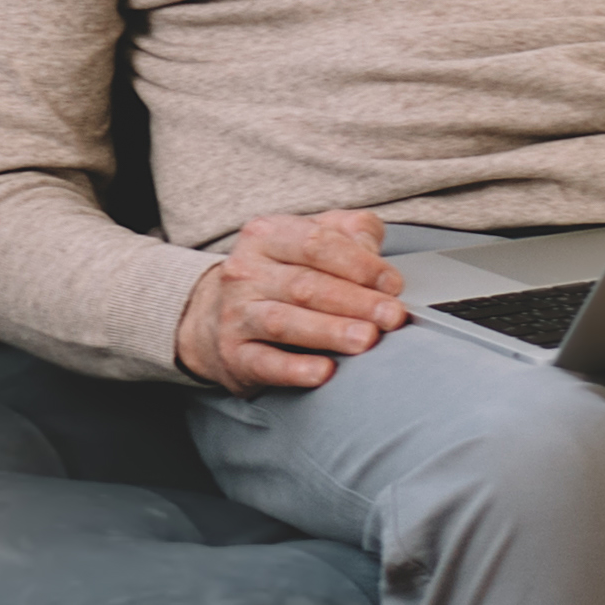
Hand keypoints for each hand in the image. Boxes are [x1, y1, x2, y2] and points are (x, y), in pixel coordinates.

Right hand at [174, 207, 413, 393]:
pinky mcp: (234, 354)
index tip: (392, 284)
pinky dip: (296, 369)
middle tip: (391, 316)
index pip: (316, 243)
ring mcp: (236, 314)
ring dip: (330, 331)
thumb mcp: (308, 238)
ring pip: (284, 321)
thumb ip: (348, 232)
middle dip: (355, 301)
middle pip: (306, 284)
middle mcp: (246, 272)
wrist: (213, 316)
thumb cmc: (277, 275)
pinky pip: (266, 363)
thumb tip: (375, 251)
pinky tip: (325, 372)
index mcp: (266, 236)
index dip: (358, 264)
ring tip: (366, 339)